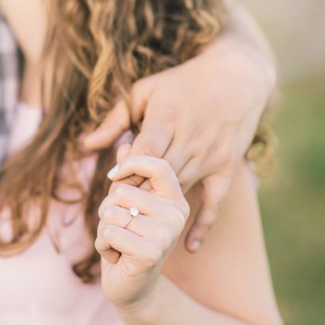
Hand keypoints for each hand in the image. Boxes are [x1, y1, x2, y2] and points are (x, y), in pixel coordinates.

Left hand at [83, 38, 271, 251]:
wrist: (237, 76)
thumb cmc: (181, 82)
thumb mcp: (144, 91)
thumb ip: (115, 118)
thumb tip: (87, 144)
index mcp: (166, 120)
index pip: (142, 155)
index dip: (126, 173)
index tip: (111, 185)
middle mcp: (190, 141)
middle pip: (158, 178)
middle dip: (137, 196)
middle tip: (119, 212)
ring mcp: (210, 156)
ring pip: (179, 191)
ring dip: (158, 209)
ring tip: (137, 225)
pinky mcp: (227, 167)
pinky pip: (215, 202)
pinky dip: (203, 225)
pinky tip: (189, 247)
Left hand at [95, 156, 188, 309]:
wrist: (133, 288)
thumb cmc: (127, 241)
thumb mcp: (126, 208)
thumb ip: (127, 177)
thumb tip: (125, 144)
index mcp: (174, 199)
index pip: (157, 165)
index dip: (130, 166)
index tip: (116, 181)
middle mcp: (176, 214)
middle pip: (121, 191)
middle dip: (107, 211)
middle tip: (120, 229)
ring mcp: (166, 234)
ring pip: (111, 213)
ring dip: (104, 231)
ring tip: (120, 244)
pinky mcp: (151, 252)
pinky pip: (108, 234)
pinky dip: (103, 247)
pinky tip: (118, 258)